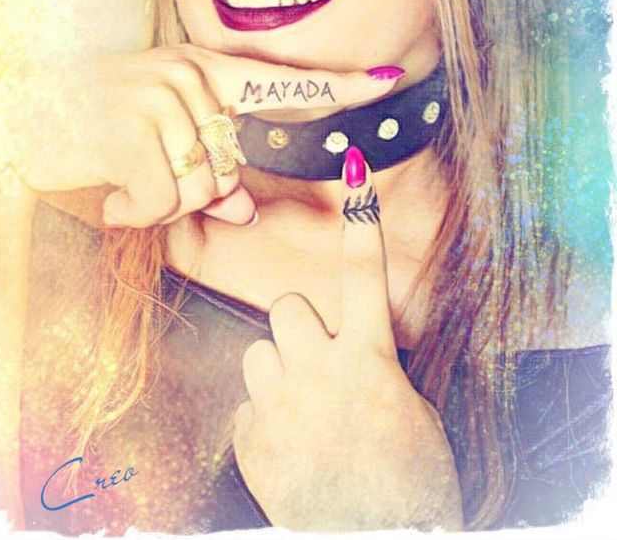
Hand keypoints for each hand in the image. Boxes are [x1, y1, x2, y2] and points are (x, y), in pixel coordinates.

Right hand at [4, 46, 400, 227]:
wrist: (21, 108)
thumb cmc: (96, 126)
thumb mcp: (159, 142)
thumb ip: (209, 173)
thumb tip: (243, 212)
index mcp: (202, 72)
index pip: (282, 80)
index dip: (339, 85)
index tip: (388, 79)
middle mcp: (187, 75)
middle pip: (230, 169)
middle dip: (193, 195)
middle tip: (147, 186)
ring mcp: (160, 96)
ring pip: (201, 190)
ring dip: (163, 205)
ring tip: (127, 185)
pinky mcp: (131, 127)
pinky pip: (165, 202)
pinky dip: (139, 213)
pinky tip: (114, 197)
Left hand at [233, 148, 463, 531]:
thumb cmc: (411, 485)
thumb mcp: (410, 414)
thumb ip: (375, 371)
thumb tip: (352, 355)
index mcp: (368, 362)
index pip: (362, 275)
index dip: (360, 222)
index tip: (355, 174)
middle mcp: (318, 374)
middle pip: (287, 309)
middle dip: (300, 329)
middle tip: (318, 363)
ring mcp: (279, 407)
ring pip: (258, 353)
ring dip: (278, 373)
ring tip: (301, 410)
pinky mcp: (251, 443)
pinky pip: (247, 407)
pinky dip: (265, 420)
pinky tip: (290, 448)